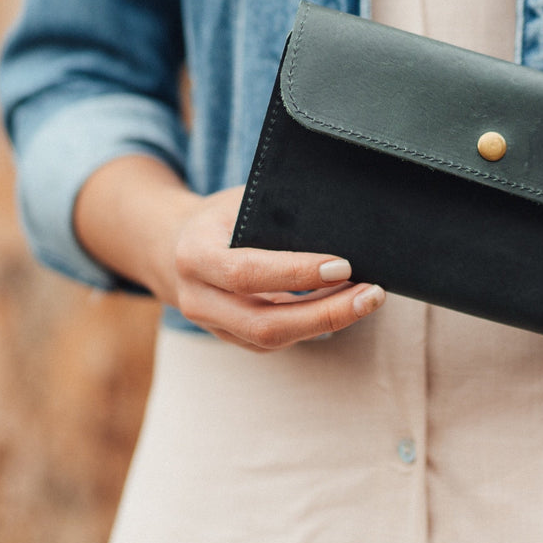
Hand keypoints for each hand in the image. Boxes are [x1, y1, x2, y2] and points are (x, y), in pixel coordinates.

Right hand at [171, 187, 385, 349]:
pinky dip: (314, 326)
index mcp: (195, 255)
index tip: (342, 266)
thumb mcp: (239, 201)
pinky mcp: (232, 338)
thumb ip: (278, 211)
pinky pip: (277, 341)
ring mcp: (213, 326)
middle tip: (371, 295)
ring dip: (326, 322)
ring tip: (367, 299)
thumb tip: (340, 218)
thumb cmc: (219, 217)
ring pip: (273, 339)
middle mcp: (198, 299)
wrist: (171, 247)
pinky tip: (344, 307)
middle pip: (265, 323)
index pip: (248, 272)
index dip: (297, 273)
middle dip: (325, 313)